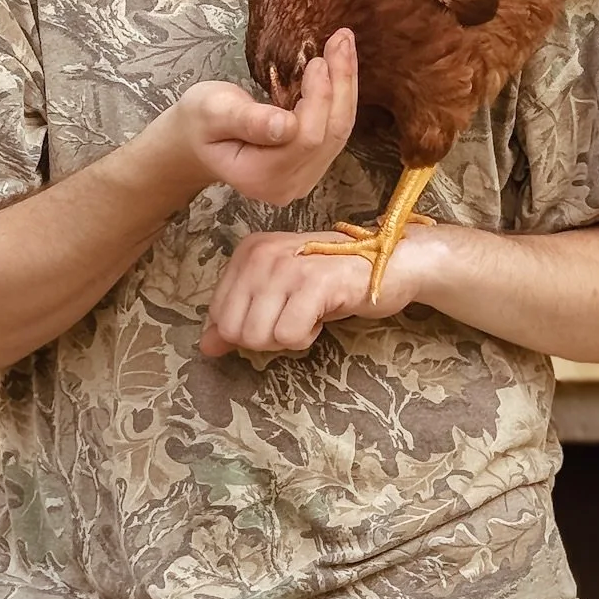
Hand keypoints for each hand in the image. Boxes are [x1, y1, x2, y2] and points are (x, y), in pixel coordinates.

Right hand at [165, 29, 358, 207]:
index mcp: (259, 176)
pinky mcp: (311, 165)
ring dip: (346, 87)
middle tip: (342, 39)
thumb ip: (246, 120)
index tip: (317, 60)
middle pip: (330, 135)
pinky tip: (340, 67)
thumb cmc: (199, 122)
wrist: (196, 141)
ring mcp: (302, 178)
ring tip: (344, 45)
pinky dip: (340, 97)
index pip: (305, 139)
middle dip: (341, 85)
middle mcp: (287, 185)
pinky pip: (334, 130)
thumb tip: (284, 125)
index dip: (318, 99)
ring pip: (338, 132)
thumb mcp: (212, 111)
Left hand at [199, 225, 430, 356]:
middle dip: (266, 338)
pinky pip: (289, 336)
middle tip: (295, 317)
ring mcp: (287, 266)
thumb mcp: (278, 293)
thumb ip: (240, 316)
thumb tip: (207, 346)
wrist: (391, 262)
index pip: (218, 315)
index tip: (279, 313)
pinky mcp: (314, 283)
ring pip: (258, 336)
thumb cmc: (333, 279)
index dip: (248, 329)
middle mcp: (261, 254)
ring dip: (288, 338)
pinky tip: (323, 314)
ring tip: (311, 312)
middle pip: (235, 330)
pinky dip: (307, 337)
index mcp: (247, 252)